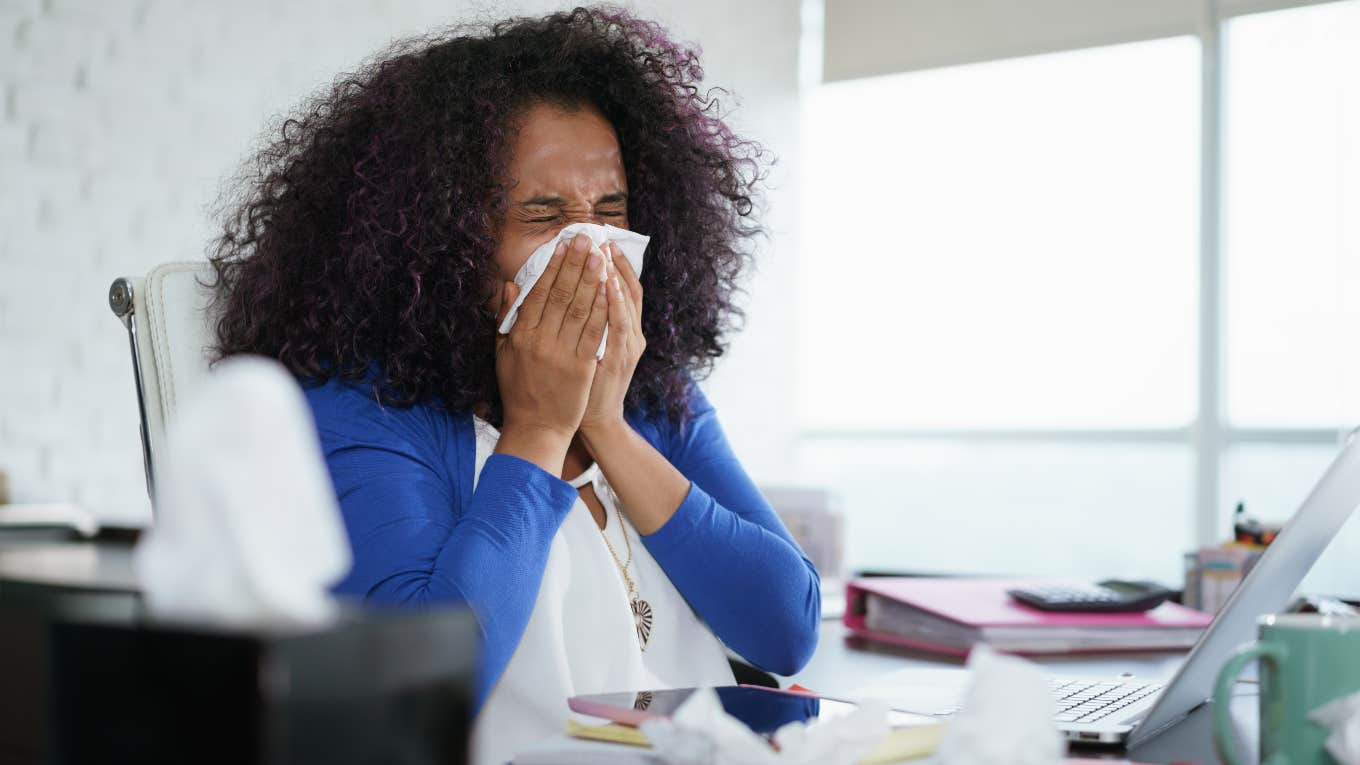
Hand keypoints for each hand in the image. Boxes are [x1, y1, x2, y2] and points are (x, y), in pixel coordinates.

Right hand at [494, 233, 609, 471]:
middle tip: (586, 239)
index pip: (539, 292)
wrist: (536, 428)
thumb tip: (511, 285)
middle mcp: (540, 340)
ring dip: (591, 278)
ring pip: (580, 308)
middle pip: (561, 294)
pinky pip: (594, 331)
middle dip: (575, 263)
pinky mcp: (581, 366)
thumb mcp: (503, 354)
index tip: (562, 244)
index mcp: (521, 335)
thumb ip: (506, 318)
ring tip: (600, 255)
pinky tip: (609, 289)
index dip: (552, 266)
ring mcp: (561, 353)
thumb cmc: (519, 391)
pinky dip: (603, 308)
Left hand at [579, 241, 645, 443]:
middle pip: (626, 290)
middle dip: (613, 263)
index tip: (599, 241)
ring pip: (625, 304)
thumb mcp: (590, 347)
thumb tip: (574, 291)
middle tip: (600, 238)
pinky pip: (618, 327)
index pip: (621, 287)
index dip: (613, 264)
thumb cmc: (586, 382)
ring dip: (615, 277)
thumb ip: (584, 319)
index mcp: (623, 329)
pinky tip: (606, 285)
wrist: (595, 419)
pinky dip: (614, 304)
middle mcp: (631, 334)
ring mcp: (627, 347)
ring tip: (604, 253)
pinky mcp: (619, 360)